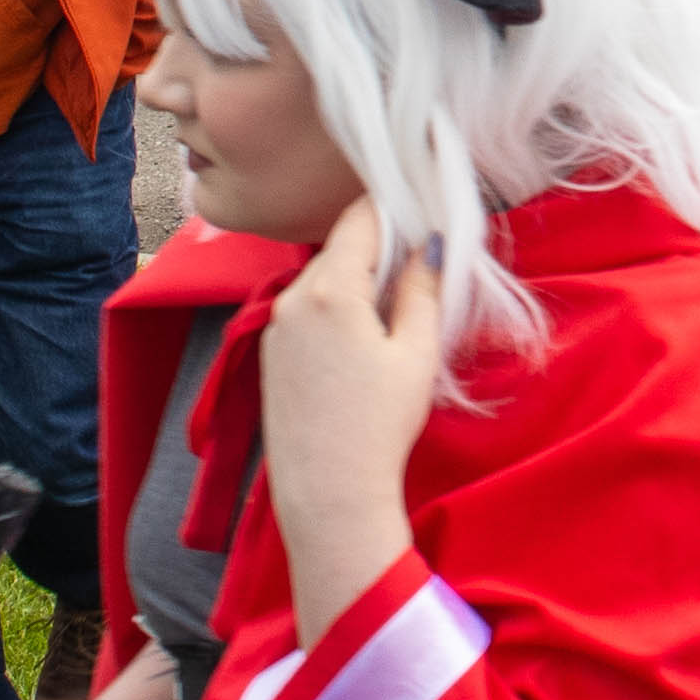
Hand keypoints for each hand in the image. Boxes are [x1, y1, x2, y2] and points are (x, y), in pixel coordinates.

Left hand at [262, 201, 446, 647]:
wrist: (328, 495)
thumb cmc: (379, 424)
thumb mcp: (417, 353)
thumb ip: (422, 288)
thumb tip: (429, 245)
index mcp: (328, 289)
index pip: (360, 219)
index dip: (394, 206)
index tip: (424, 204)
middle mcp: (291, 298)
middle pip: (340, 248)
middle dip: (380, 247)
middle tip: (421, 262)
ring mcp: (274, 327)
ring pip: (322, 280)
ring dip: (357, 280)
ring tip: (397, 308)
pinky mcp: (270, 355)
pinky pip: (307, 310)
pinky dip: (336, 308)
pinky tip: (364, 341)